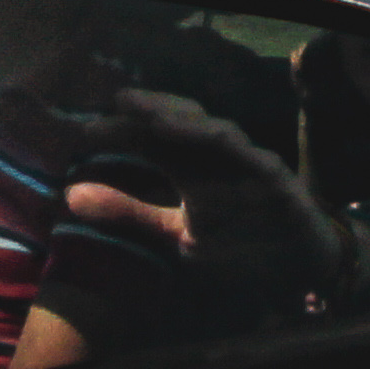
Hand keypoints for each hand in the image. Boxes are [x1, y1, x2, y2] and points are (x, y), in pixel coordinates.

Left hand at [61, 90, 346, 313]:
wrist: (298, 267)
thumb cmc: (239, 242)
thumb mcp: (175, 233)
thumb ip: (130, 212)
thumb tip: (71, 194)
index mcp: (190, 166)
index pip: (151, 139)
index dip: (121, 132)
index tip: (85, 131)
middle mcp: (216, 156)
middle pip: (183, 121)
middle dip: (153, 108)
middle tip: (119, 102)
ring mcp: (247, 162)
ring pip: (217, 131)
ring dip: (188, 121)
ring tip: (154, 116)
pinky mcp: (275, 178)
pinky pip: (251, 155)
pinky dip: (229, 145)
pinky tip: (209, 137)